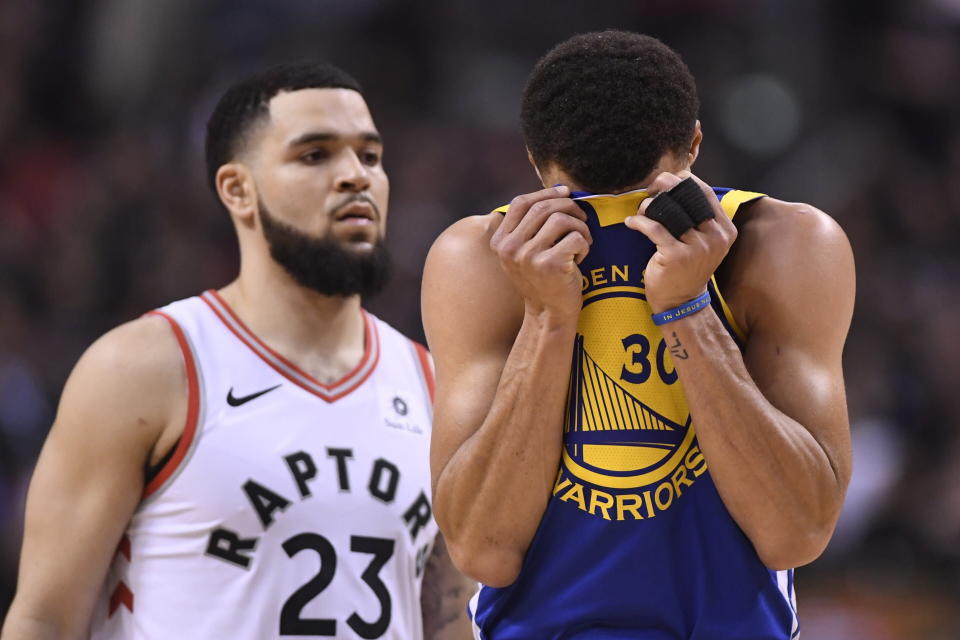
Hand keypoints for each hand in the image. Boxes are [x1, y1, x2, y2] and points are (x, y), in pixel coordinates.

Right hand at [490, 185, 591, 322]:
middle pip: (543, 208)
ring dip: (580, 227)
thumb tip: (559, 191)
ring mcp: (528, 257)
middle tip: (582, 218)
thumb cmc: (543, 279)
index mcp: (500, 242)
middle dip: (569, 207)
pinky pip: (575, 237)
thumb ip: (530, 226)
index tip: (566, 192)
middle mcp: (510, 248)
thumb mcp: (525, 252)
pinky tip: (580, 258)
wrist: (549, 314)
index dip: (545, 193)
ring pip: (561, 220)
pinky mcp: (549, 265)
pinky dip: (585, 244)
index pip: (520, 203)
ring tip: (581, 242)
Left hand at [625, 172, 736, 312]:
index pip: (705, 192)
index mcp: (725, 230)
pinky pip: (654, 228)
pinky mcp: (676, 256)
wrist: (682, 303)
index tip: (667, 182)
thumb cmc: (687, 269)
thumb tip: (676, 183)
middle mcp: (715, 237)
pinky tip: (631, 222)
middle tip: (650, 188)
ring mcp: (697, 247)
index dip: (683, 180)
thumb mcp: (704, 242)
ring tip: (641, 210)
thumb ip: (698, 217)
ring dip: (649, 205)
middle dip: (665, 186)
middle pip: (688, 196)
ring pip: (669, 210)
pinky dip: (638, 222)